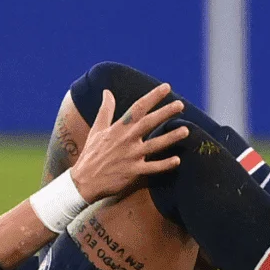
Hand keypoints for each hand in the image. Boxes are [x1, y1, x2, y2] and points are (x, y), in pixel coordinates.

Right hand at [70, 85, 188, 202]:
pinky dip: (164, 165)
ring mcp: (130, 156)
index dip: (152, 96)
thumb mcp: (97, 129)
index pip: (137, 107)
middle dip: (165, 112)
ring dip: (170, 137)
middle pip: (148, 123)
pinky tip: (177, 160)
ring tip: (186, 131)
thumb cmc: (91, 154)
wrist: (84, 181)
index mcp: (118, 128)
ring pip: (154, 145)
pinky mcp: (133, 172)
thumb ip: (105, 110)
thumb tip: (107, 91)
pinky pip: (152, 168)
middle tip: (180, 104)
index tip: (166, 87)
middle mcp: (126, 140)